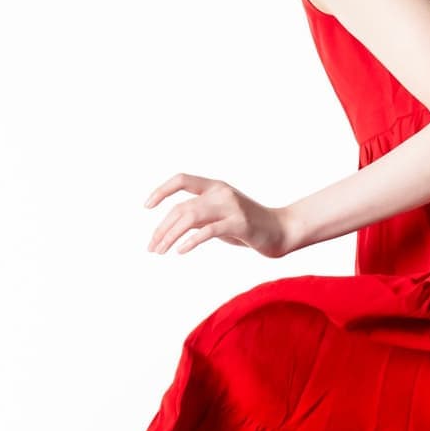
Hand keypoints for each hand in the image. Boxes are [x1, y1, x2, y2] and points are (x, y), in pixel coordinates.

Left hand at [144, 172, 290, 257]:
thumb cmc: (249, 226)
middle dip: (162, 228)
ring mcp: (231, 206)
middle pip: (181, 207)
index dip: (162, 190)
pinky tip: (180, 251)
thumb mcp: (221, 216)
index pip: (182, 179)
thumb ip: (200, 215)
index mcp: (216, 186)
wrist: (282, 231)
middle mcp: (221, 192)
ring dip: (170, 235)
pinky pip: (208, 231)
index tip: (147, 206)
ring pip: (190, 217)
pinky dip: (191, 241)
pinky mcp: (240, 223)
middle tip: (152, 246)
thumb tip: (171, 226)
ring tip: (160, 250)